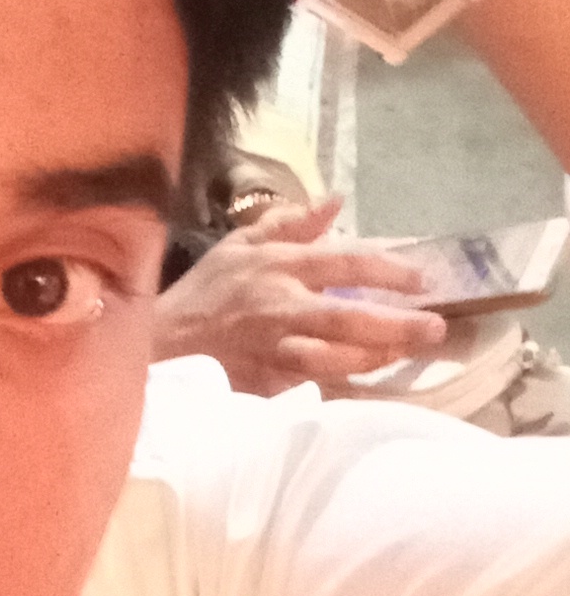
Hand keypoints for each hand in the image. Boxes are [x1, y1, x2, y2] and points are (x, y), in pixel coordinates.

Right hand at [151, 198, 446, 397]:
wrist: (160, 344)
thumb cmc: (205, 292)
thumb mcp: (241, 243)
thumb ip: (291, 222)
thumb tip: (336, 201)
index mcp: (278, 267)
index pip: (344, 262)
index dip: (388, 269)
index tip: (422, 280)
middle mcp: (281, 308)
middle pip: (348, 317)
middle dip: (397, 324)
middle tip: (436, 329)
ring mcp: (274, 351)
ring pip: (335, 359)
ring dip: (375, 360)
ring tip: (405, 356)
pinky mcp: (266, 385)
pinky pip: (315, 392)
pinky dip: (345, 395)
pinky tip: (373, 394)